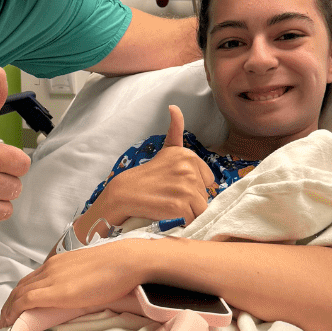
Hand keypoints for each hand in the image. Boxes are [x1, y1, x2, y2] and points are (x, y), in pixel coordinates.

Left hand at [0, 238, 155, 326]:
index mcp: (59, 262)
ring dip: (8, 309)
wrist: (127, 261)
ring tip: (4, 324)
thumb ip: (81, 280)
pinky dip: (13, 311)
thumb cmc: (119, 267)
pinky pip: (25, 301)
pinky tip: (9, 323)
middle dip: (9, 303)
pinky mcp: (55, 291)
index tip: (15, 307)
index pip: (32, 279)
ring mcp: (51, 278)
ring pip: (19, 294)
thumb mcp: (93, 272)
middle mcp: (51, 268)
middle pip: (21, 286)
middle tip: (4, 319)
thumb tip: (81, 293)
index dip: (20, 294)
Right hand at [77, 106, 215, 237]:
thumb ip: (175, 130)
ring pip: (200, 210)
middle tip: (168, 196)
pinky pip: (193, 221)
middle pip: (205, 196)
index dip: (193, 187)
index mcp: (188, 156)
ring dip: (187, 213)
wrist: (123, 194)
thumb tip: (174, 106)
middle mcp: (188, 169)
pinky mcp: (179, 205)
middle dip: (190, 201)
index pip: (208, 180)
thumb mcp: (166, 150)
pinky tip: (168, 214)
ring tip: (168, 205)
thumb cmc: (146, 176)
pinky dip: (183, 223)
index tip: (175, 186)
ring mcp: (184, 188)